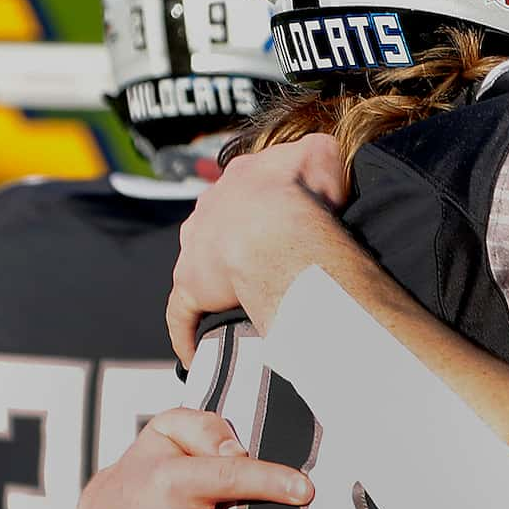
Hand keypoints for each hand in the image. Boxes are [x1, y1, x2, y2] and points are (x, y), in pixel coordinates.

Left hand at [166, 141, 347, 366]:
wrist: (274, 226)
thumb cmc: (302, 192)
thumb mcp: (323, 154)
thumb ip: (320, 157)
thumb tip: (326, 178)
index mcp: (243, 177)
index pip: (249, 191)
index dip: (266, 207)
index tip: (281, 226)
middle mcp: (211, 207)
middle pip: (221, 225)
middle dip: (237, 243)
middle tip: (267, 266)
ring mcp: (196, 247)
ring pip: (201, 265)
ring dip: (216, 283)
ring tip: (240, 304)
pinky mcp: (189, 286)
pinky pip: (181, 313)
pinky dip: (187, 333)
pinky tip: (197, 353)